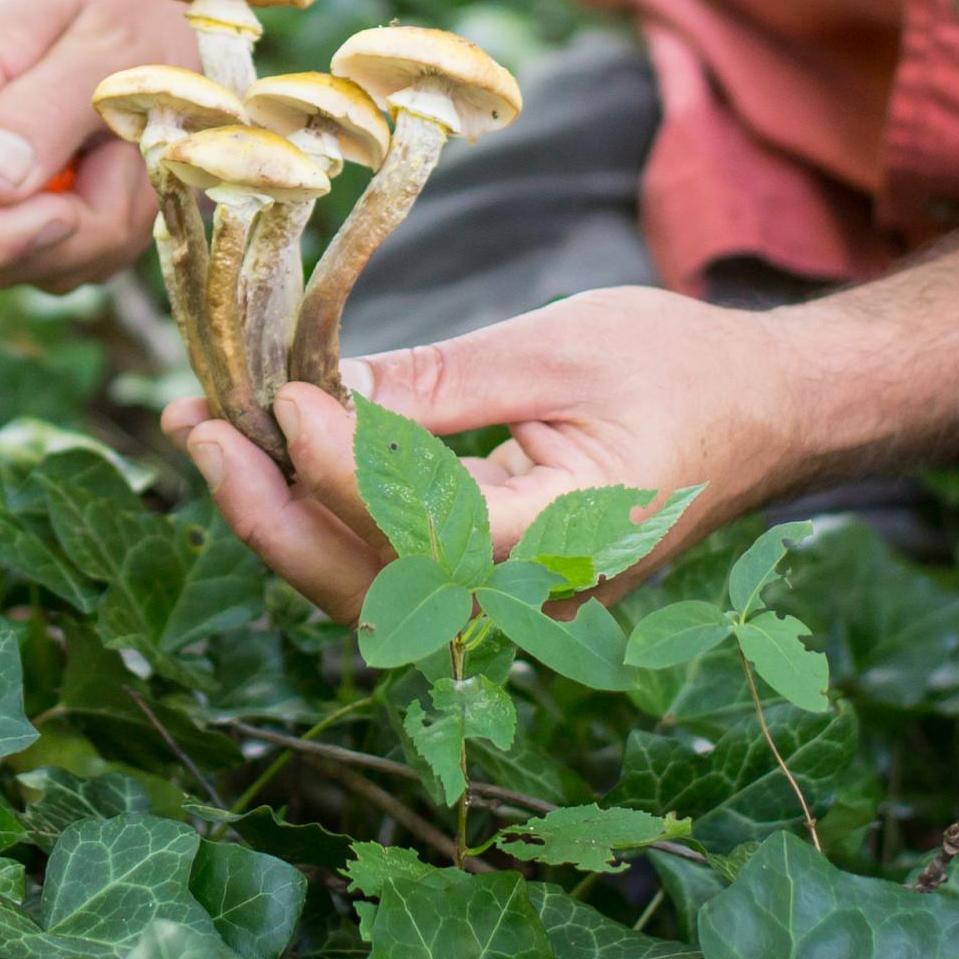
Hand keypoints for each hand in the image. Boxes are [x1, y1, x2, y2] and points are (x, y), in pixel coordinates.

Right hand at [0, 0, 194, 290]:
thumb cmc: (126, 2)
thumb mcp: (109, 40)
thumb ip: (46, 108)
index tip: (71, 213)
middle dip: (71, 232)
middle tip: (130, 158)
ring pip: (29, 264)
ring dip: (103, 223)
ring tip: (132, 146)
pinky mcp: (8, 208)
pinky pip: (58, 259)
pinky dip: (108, 225)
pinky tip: (125, 165)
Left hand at [165, 286, 817, 619]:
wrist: (764, 415)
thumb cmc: (679, 369)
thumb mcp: (560, 349)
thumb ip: (442, 384)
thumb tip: (323, 395)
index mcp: (570, 539)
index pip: (424, 529)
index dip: (338, 466)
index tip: (284, 394)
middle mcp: (532, 601)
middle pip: (368, 586)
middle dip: (267, 506)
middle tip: (194, 423)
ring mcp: (508, 610)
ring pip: (361, 592)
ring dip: (276, 516)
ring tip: (210, 433)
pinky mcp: (489, 591)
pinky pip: (384, 576)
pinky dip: (318, 522)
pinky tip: (272, 459)